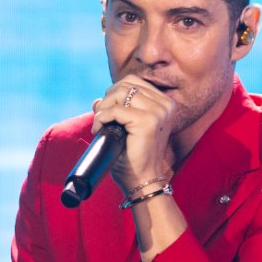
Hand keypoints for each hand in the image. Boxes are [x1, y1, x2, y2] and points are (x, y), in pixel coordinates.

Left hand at [91, 75, 176, 195]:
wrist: (142, 180)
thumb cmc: (133, 156)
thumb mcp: (125, 128)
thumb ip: (114, 110)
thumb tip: (96, 100)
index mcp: (164, 103)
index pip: (133, 81)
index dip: (114, 93)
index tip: (107, 112)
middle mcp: (165, 104)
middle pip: (125, 84)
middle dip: (107, 100)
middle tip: (100, 119)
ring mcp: (158, 112)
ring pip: (119, 93)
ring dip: (103, 108)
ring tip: (99, 124)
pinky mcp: (147, 121)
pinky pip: (115, 110)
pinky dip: (101, 118)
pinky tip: (98, 130)